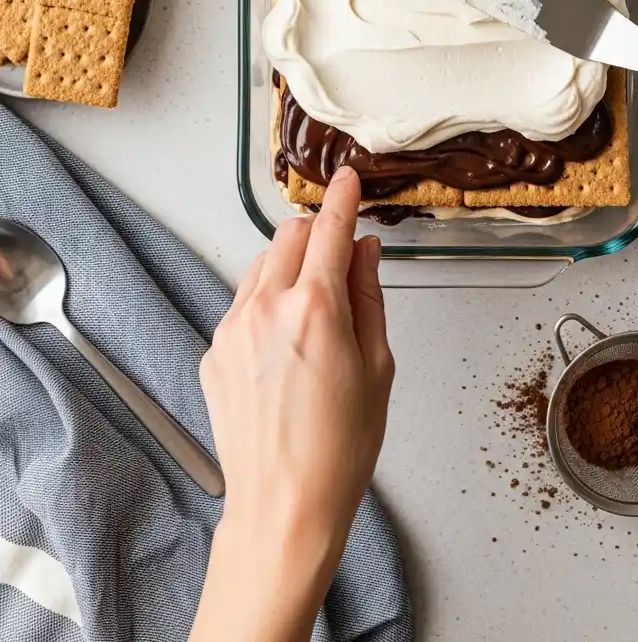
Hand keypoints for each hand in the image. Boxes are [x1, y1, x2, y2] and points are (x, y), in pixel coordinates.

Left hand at [189, 166, 393, 641]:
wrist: (284, 506)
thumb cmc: (339, 449)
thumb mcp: (377, 366)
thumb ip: (368, 297)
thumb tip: (363, 253)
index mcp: (315, 308)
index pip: (328, 228)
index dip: (342, 197)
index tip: (347, 179)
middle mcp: (266, 308)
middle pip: (287, 236)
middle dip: (315, 232)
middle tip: (339, 252)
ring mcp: (232, 329)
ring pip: (260, 265)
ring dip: (288, 265)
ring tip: (315, 306)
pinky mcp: (214, 352)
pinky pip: (242, 304)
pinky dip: (266, 302)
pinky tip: (287, 341)